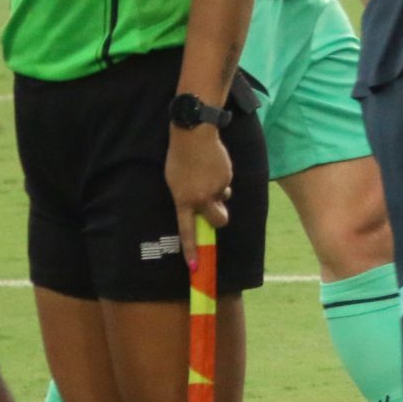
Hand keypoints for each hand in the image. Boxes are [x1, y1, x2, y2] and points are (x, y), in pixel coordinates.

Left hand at [165, 122, 233, 268]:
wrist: (194, 134)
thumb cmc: (179, 158)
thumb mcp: (175, 182)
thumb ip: (186, 199)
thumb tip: (202, 208)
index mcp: (184, 200)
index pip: (187, 231)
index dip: (191, 250)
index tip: (194, 267)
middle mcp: (201, 198)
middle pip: (219, 220)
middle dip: (220, 218)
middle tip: (216, 210)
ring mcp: (216, 188)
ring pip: (222, 198)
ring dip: (219, 193)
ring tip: (208, 174)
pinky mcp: (227, 177)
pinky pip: (225, 184)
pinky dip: (221, 178)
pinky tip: (213, 164)